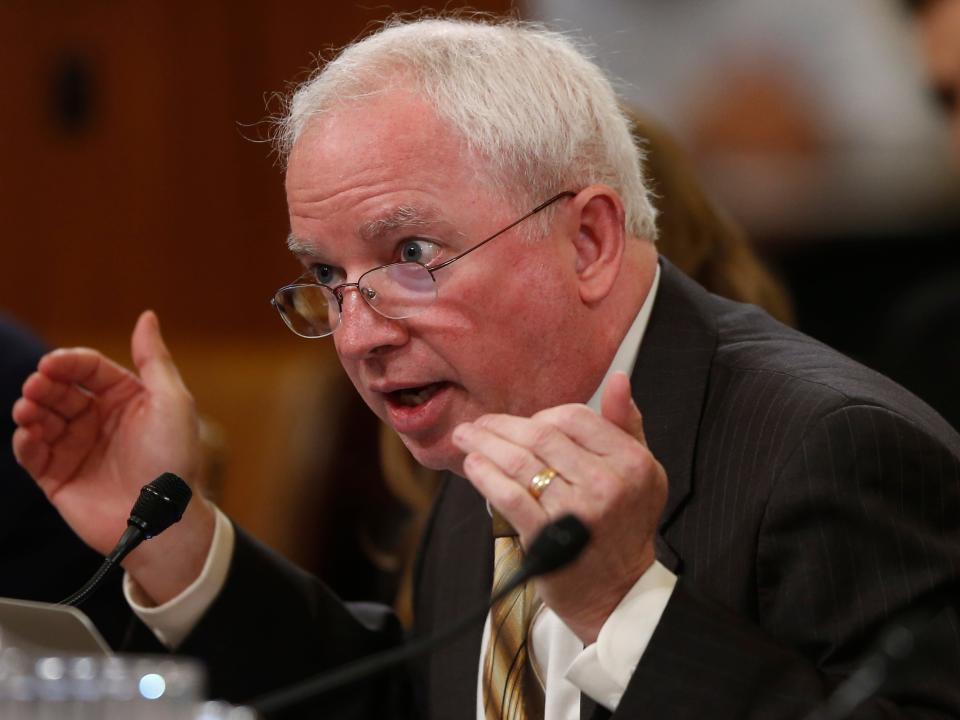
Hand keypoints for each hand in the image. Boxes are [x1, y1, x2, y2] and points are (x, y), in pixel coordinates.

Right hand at [11, 311, 215, 602]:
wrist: (164, 518)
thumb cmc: (174, 459)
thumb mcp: (172, 401)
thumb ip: (154, 359)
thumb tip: (147, 316)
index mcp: (125, 398)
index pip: (88, 370)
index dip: (68, 363)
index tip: (53, 365)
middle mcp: (98, 420)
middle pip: (60, 391)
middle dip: (45, 385)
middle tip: (37, 388)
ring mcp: (77, 448)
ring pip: (42, 419)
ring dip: (31, 410)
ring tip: (29, 410)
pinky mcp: (59, 478)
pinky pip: (33, 454)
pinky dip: (26, 441)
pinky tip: (29, 435)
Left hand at [452, 371, 666, 643]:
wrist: (616, 592)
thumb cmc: (622, 526)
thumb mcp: (640, 473)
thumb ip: (626, 425)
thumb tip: (618, 378)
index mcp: (632, 462)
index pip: (574, 417)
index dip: (541, 416)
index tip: (522, 426)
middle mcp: (607, 483)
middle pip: (541, 435)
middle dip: (501, 426)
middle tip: (476, 425)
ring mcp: (577, 511)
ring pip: (519, 461)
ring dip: (484, 444)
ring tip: (465, 438)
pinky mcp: (547, 536)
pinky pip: (508, 495)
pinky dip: (485, 475)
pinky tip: (472, 465)